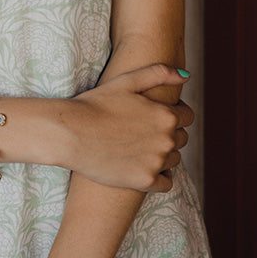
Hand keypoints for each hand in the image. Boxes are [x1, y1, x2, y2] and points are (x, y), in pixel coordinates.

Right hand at [63, 63, 192, 192]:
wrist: (69, 134)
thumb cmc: (94, 104)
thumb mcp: (127, 81)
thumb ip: (159, 73)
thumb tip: (187, 75)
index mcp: (166, 115)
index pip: (187, 117)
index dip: (174, 115)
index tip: (156, 118)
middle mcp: (166, 139)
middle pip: (181, 139)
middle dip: (167, 135)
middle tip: (143, 134)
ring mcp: (156, 162)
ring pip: (173, 160)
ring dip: (163, 156)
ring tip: (139, 150)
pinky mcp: (144, 181)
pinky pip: (166, 184)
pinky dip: (159, 178)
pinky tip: (143, 169)